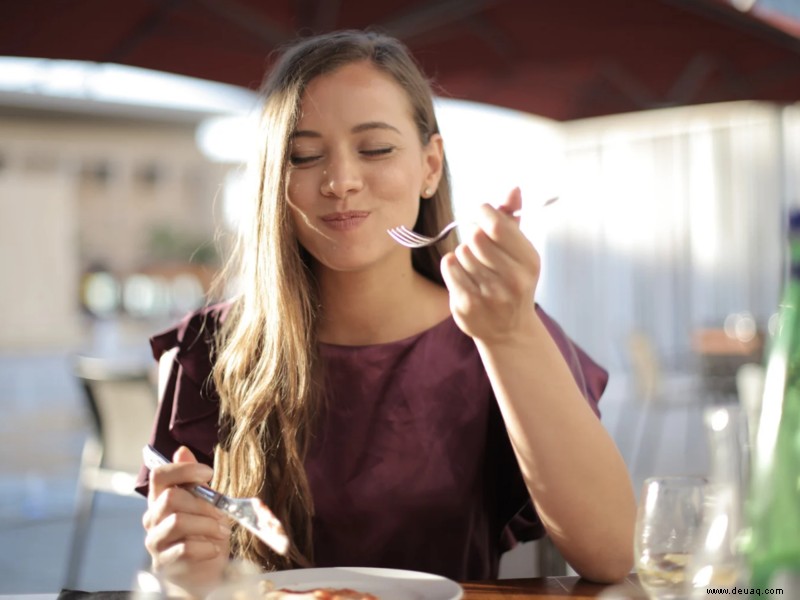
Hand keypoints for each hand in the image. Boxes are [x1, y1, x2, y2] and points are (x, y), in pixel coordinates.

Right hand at [142, 446, 230, 596]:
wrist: (201, 572)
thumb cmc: (203, 534)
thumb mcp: (205, 503)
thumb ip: (194, 480)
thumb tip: (182, 450)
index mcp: (161, 499)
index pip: (160, 475)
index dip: (184, 469)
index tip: (208, 473)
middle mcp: (153, 518)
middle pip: (171, 497)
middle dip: (204, 503)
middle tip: (223, 513)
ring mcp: (155, 541)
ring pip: (177, 521)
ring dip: (206, 524)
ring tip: (222, 531)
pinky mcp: (163, 563)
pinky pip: (183, 548)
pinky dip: (205, 547)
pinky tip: (215, 548)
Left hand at [440, 187, 540, 343]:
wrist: (509, 331)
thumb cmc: (513, 281)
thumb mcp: (520, 251)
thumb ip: (513, 219)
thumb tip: (513, 189)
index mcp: (529, 261)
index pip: (497, 225)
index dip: (483, 213)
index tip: (482, 215)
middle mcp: (513, 279)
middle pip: (475, 237)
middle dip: (472, 234)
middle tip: (477, 243)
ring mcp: (489, 295)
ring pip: (461, 251)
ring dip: (464, 253)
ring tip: (475, 266)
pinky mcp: (467, 305)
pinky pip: (449, 266)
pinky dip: (452, 266)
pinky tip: (464, 276)